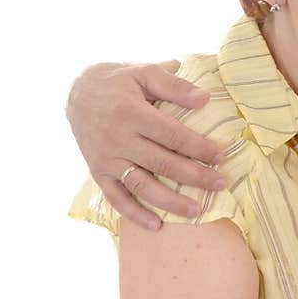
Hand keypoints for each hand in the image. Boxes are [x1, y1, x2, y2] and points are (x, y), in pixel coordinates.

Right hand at [66, 61, 224, 228]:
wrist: (77, 93)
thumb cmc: (119, 82)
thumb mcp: (144, 73)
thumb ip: (174, 85)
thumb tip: (206, 98)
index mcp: (131, 112)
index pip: (171, 135)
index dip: (198, 148)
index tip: (220, 157)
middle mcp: (117, 139)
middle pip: (161, 163)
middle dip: (194, 176)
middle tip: (220, 184)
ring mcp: (107, 159)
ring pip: (142, 185)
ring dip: (170, 202)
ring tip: (197, 211)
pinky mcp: (98, 172)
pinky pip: (116, 198)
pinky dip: (135, 214)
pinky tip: (156, 226)